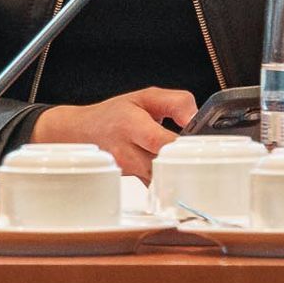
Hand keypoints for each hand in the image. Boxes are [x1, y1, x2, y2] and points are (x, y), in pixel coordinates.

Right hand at [30, 87, 197, 181]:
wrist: (84, 134)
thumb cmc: (115, 114)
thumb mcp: (145, 96)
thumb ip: (175, 103)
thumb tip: (195, 118)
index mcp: (132, 125)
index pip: (162, 142)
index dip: (182, 145)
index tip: (199, 142)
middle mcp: (127, 152)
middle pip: (164, 165)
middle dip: (184, 161)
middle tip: (200, 154)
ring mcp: (128, 171)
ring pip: (162, 179)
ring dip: (178, 172)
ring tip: (190, 161)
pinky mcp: (132, 182)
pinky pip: (157, 186)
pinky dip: (169, 181)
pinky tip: (178, 171)